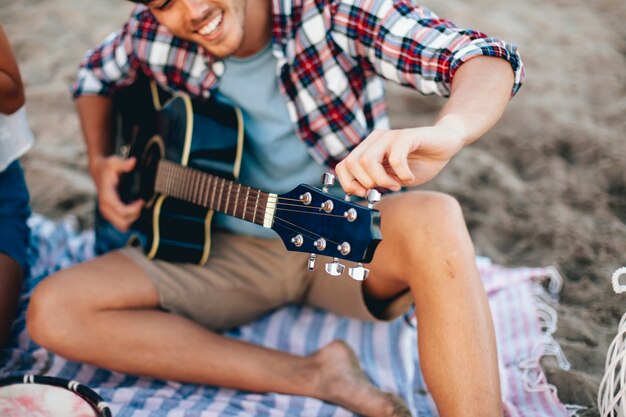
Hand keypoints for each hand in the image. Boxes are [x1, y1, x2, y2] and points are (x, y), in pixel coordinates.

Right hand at [90, 155, 143, 231]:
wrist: (99, 172)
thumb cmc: (108, 167)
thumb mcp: (114, 162)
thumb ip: (123, 163)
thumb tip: (133, 162)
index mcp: (107, 198)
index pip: (123, 212)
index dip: (135, 209)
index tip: (141, 200)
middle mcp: (105, 208)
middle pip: (124, 223)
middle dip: (135, 215)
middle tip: (140, 203)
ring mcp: (107, 213)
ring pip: (123, 226)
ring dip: (133, 218)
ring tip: (137, 205)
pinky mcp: (110, 215)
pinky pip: (122, 224)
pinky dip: (130, 218)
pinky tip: (133, 207)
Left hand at [334, 125, 464, 196]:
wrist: (445, 144)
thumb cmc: (419, 163)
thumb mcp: (393, 178)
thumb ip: (375, 183)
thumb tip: (361, 194)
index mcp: (368, 148)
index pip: (343, 166)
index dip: (349, 184)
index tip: (366, 193)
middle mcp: (375, 139)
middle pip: (352, 163)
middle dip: (366, 183)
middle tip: (385, 188)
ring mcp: (390, 136)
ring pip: (368, 161)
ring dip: (382, 180)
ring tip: (397, 184)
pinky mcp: (407, 136)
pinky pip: (395, 158)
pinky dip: (401, 174)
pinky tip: (409, 177)